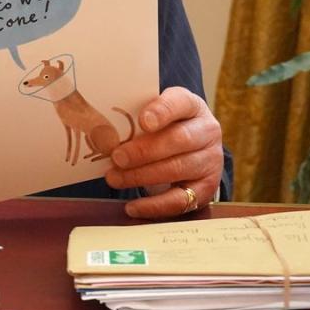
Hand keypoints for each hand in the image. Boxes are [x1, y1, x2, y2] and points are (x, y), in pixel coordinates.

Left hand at [103, 87, 223, 218]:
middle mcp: (207, 131)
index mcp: (192, 106)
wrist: (194, 146)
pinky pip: (180, 200)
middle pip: (179, 140)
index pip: (180, 103)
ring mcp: (210, 161)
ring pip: (177, 169)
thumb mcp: (155, 113)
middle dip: (144, 151)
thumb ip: (136, 116)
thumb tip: (100, 128)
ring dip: (141, 176)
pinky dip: (154, 205)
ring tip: (114, 178)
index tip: (143, 121)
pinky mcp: (205, 188)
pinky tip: (132, 206)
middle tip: (116, 157)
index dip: (162, 111)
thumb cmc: (165, 126)